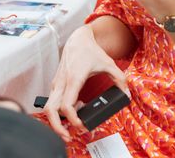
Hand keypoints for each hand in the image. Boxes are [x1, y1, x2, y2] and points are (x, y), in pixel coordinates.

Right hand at [44, 25, 126, 141]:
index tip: (82, 125)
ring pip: (48, 107)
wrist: (78, 39)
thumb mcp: (109, 63)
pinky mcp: (55, 84)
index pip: (66, 105)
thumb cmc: (91, 51)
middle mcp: (62, 82)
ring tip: (72, 125)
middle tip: (68, 136)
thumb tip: (127, 94)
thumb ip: (120, 79)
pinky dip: (59, 111)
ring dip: (56, 120)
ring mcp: (56, 84)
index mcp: (74, 78)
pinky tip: (74, 109)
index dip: (73, 119)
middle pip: (50, 110)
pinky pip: (52, 102)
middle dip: (57, 127)